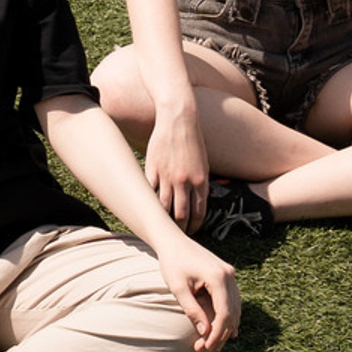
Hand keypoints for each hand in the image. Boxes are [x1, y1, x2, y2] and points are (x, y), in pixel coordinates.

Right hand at [145, 103, 210, 230]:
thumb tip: (196, 200)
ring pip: (164, 206)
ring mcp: (167, 176)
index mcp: (201, 182)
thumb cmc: (193, 140)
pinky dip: (150, 199)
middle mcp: (185, 182)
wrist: (179, 120)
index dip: (194, 225)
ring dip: (163, 217)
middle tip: (176, 232)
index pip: (199, 213)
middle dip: (180, 227)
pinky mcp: (153, 168)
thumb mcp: (203, 164)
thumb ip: (200, 183)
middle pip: (181, 214)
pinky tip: (148, 205)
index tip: (191, 230)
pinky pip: (150, 190)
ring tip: (161, 223)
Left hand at [153, 236, 241, 349]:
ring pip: (235, 308)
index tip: (207, 346)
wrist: (173, 241)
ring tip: (212, 343)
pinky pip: (233, 301)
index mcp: (218, 277)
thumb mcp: (178, 288)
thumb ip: (192, 310)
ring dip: (226, 327)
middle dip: (221, 333)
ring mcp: (231, 274)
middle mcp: (229, 275)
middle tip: (208, 349)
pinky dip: (228, 316)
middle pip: (232, 313)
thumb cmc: (172, 262)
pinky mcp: (228, 276)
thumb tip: (205, 333)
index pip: (224, 313)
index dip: (217, 333)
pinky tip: (222, 330)